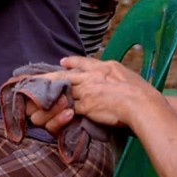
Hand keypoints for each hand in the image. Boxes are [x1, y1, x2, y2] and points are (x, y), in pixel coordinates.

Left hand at [27, 57, 160, 131]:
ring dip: (48, 97)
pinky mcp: (86, 106)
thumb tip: (112, 76)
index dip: (71, 63)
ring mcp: (87, 91)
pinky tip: (47, 114)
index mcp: (104, 67)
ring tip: (34, 99)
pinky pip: (68, 109)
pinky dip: (57, 112)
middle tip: (34, 78)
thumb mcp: (126, 75)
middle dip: (48, 78)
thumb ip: (113, 74)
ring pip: (62, 92)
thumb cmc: (142, 93)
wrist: (142, 104)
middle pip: (64, 76)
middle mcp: (92, 77)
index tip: (61, 62)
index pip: (83, 63)